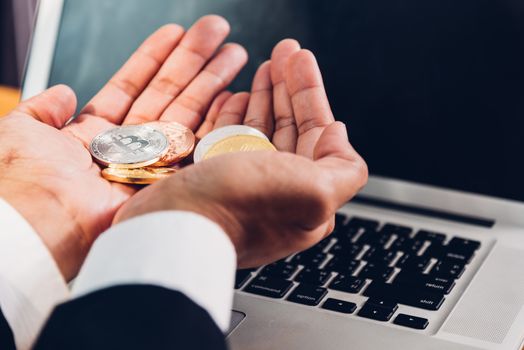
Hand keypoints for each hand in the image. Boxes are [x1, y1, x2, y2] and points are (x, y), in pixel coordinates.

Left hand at [0, 16, 246, 279]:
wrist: (44, 224)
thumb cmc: (25, 182)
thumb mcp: (21, 132)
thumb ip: (41, 109)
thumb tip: (62, 91)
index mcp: (95, 136)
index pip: (131, 87)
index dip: (153, 58)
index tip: (175, 34)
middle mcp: (128, 149)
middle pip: (167, 95)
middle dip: (192, 60)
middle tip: (215, 31)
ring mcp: (153, 165)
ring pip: (188, 113)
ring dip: (211, 81)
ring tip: (233, 51)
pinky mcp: (174, 181)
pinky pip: (200, 144)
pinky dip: (218, 118)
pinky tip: (234, 93)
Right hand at [114, 40, 367, 266]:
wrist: (174, 225)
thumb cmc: (240, 209)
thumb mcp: (314, 191)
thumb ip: (343, 167)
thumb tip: (337, 135)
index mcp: (306, 193)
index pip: (317, 133)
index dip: (310, 93)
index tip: (301, 60)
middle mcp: (276, 189)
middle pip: (289, 127)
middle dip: (288, 86)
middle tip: (284, 52)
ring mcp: (243, 182)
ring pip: (260, 129)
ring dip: (265, 95)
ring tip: (264, 66)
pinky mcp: (213, 177)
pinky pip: (228, 139)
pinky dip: (234, 113)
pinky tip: (236, 95)